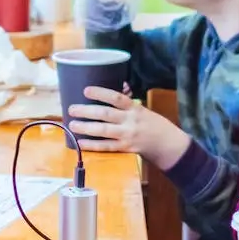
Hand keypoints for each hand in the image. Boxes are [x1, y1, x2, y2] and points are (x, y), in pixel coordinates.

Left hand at [67, 85, 190, 169]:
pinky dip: (93, 145)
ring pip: (104, 131)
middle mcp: (130, 121)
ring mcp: (127, 136)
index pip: (116, 98)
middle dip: (87, 111)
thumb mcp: (142, 109)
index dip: (100, 93)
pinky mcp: (125, 149)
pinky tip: (81, 142)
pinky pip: (106, 147)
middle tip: (71, 109)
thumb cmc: (152, 123)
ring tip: (73, 125)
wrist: (167, 144)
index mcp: (134, 108)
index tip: (86, 90)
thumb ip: (126, 103)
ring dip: (86, 128)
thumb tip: (109, 90)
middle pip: (106, 114)